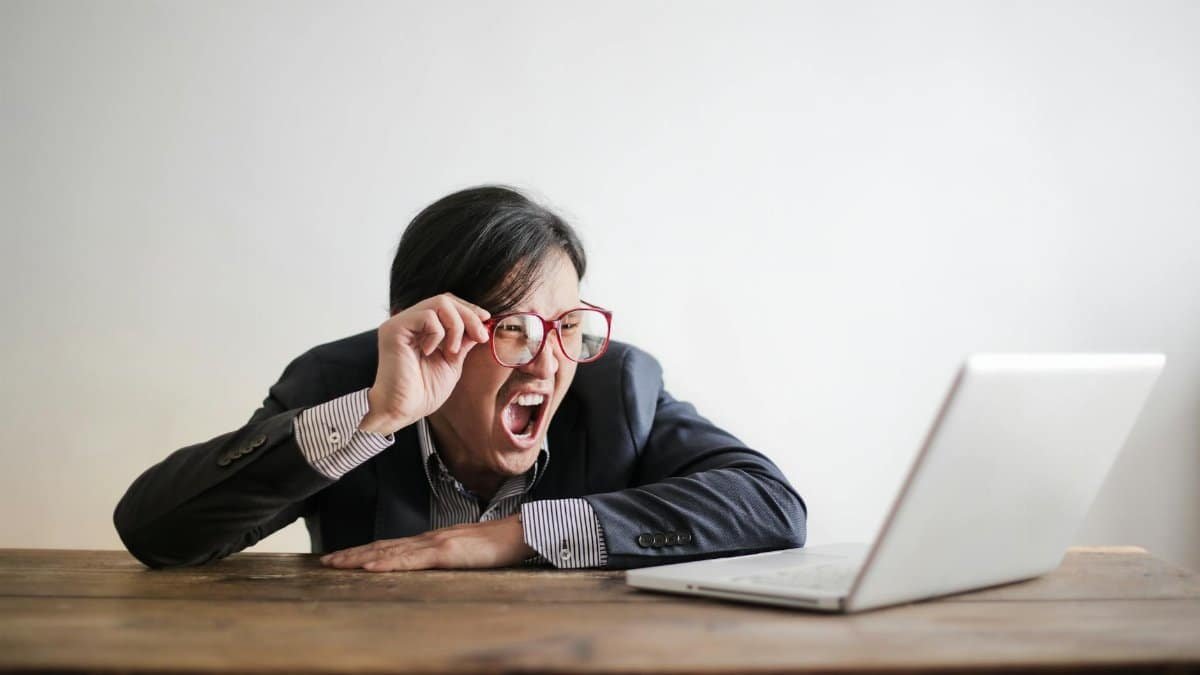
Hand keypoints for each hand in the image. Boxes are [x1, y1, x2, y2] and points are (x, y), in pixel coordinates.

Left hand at [319, 515, 535, 570]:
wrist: (520, 533)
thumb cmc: (498, 544)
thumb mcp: (466, 553)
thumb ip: (447, 558)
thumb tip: (430, 567)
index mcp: (433, 541)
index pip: (392, 546)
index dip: (366, 551)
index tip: (344, 556)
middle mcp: (429, 539)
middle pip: (383, 546)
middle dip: (353, 554)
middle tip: (326, 560)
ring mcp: (437, 544)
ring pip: (391, 551)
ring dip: (361, 557)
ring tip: (338, 563)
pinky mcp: (447, 552)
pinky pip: (412, 559)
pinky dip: (388, 562)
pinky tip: (371, 566)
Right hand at [359, 293, 490, 434]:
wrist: (403, 410)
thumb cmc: (423, 392)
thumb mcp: (452, 362)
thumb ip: (462, 341)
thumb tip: (481, 324)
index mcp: (421, 329)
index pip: (447, 305)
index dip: (468, 309)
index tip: (485, 321)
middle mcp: (409, 322)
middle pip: (445, 300)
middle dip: (468, 316)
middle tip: (480, 336)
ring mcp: (400, 323)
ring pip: (439, 303)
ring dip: (456, 326)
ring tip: (451, 351)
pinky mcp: (394, 329)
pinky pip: (426, 316)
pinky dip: (438, 333)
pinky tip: (430, 352)